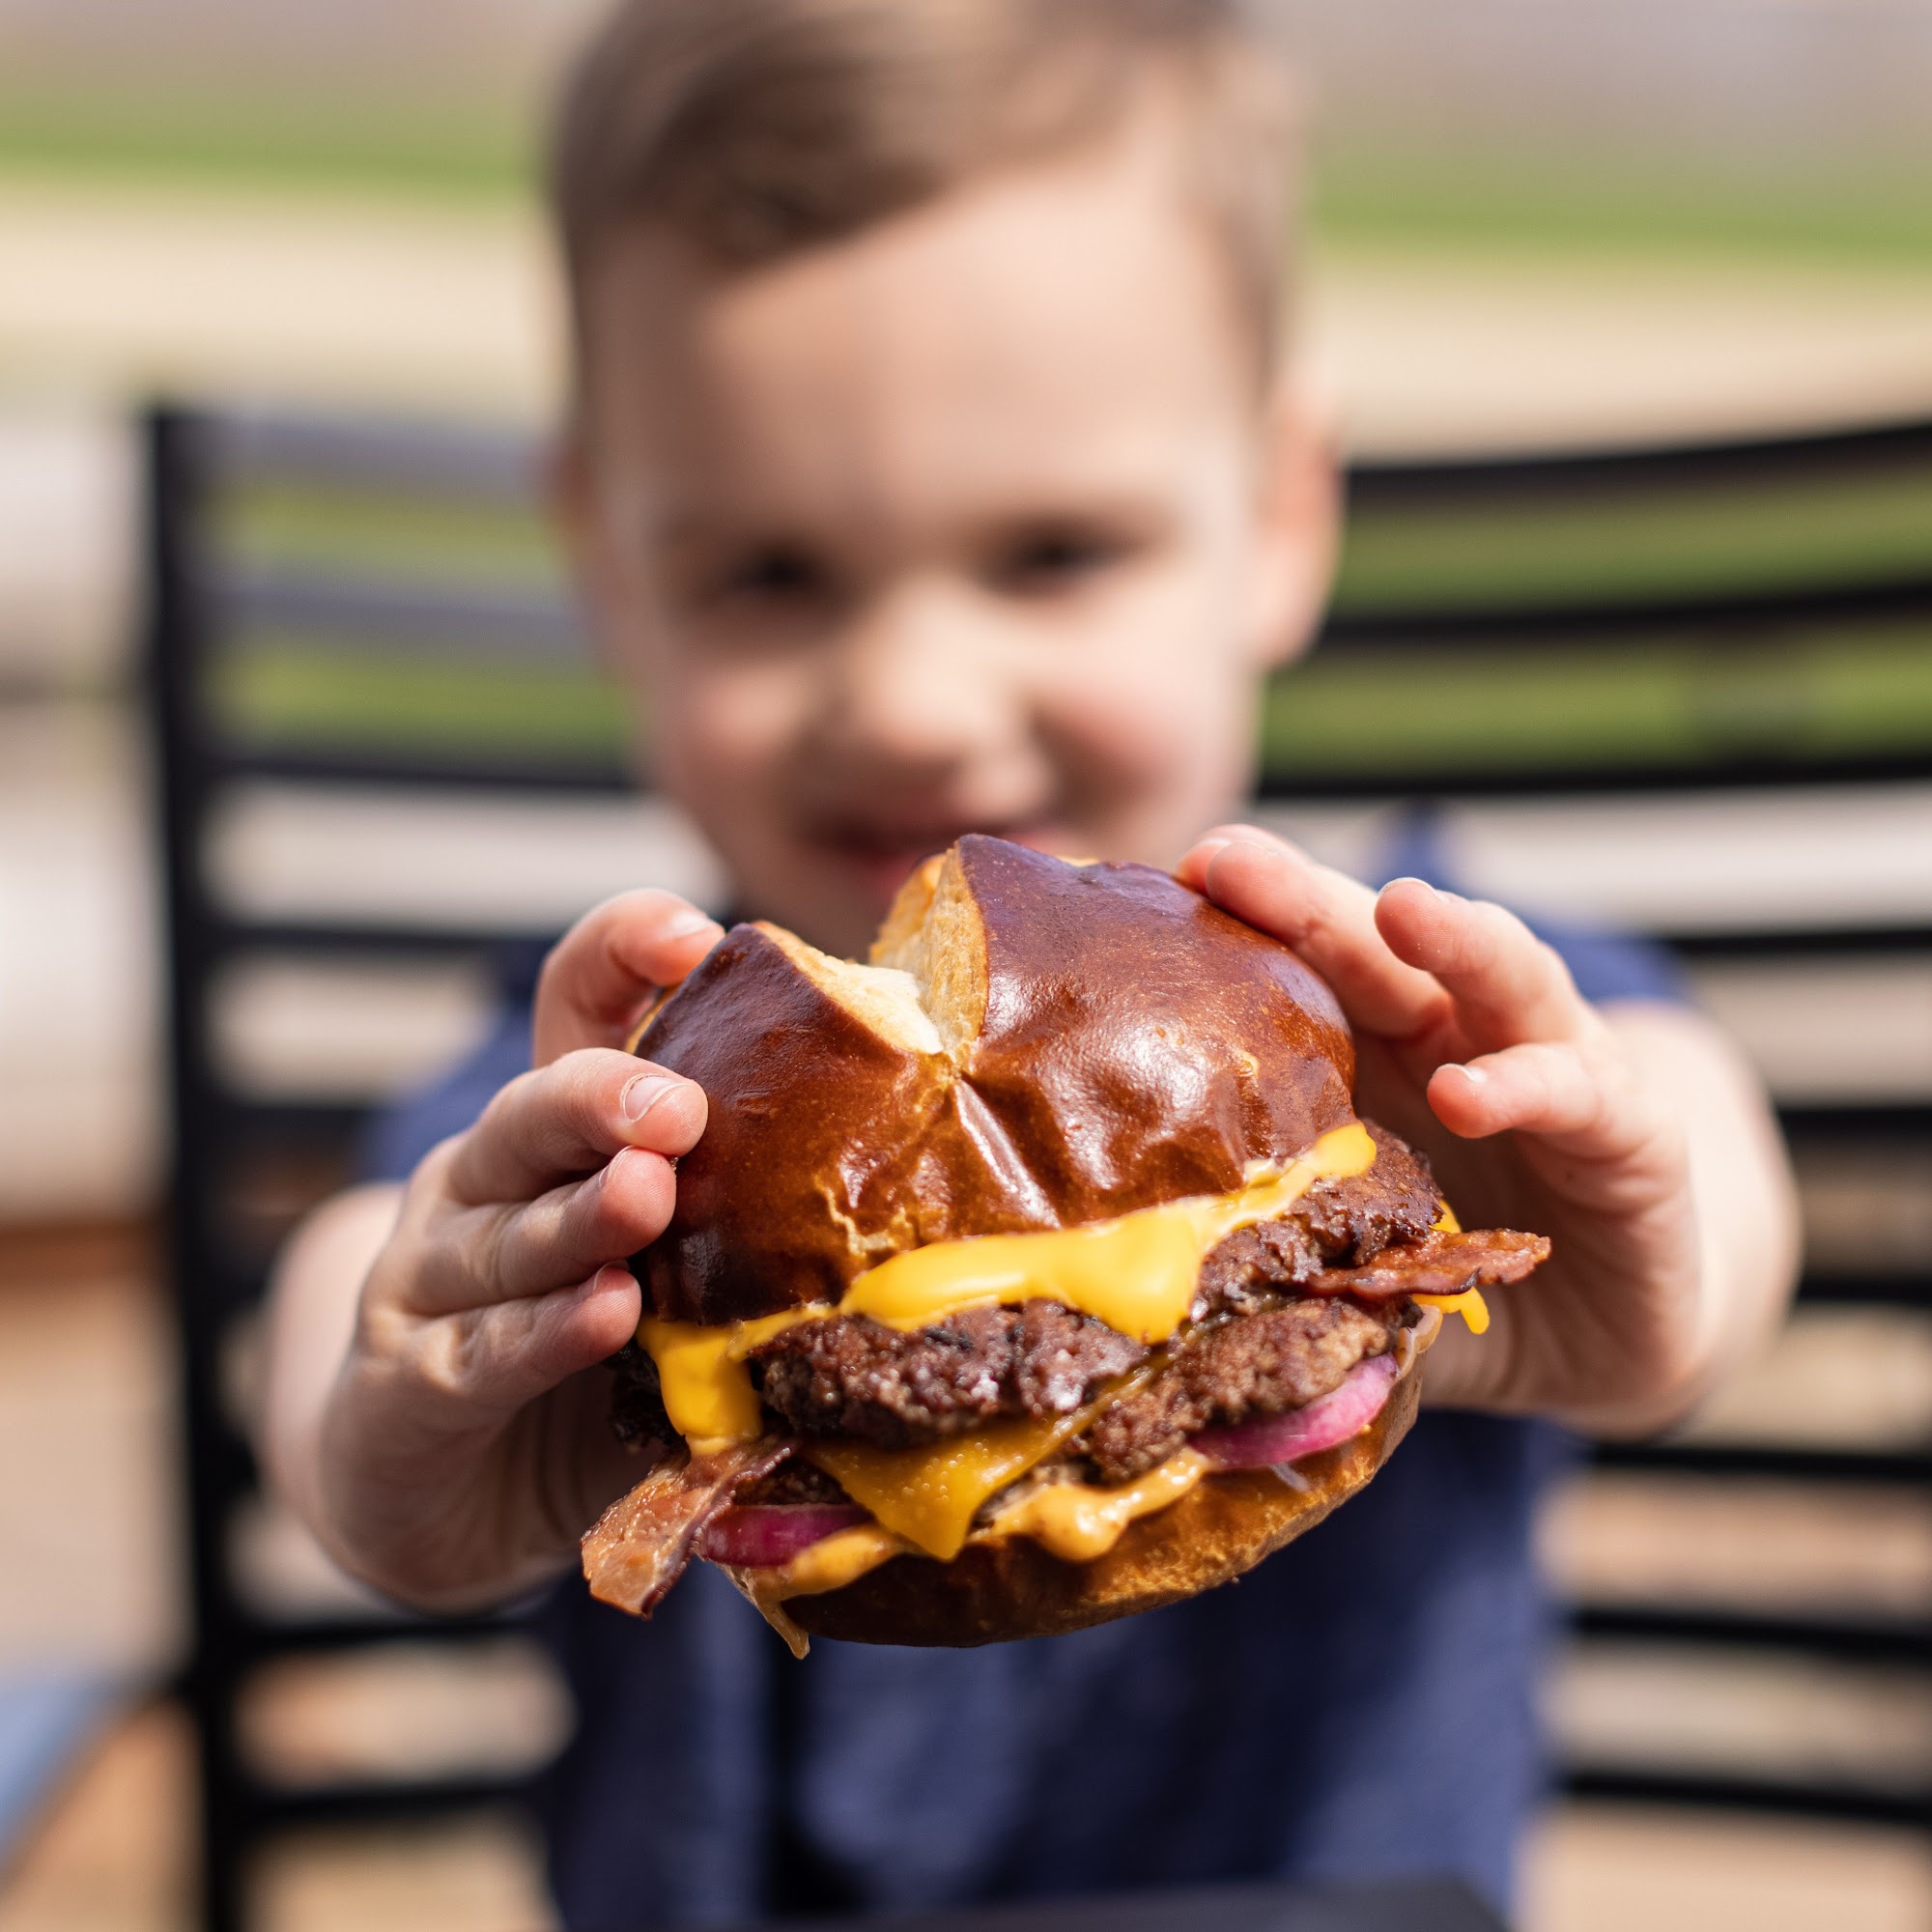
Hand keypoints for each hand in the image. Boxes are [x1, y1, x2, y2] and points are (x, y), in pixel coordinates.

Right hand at [301, 891, 723, 1609]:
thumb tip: (925, 1163)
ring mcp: (433, 1279)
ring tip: (646, 1198)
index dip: (620, 956)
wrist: (444, 1503)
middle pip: (532, 1113)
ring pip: (507, 1232)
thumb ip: (747, 1219)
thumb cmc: (591, 1367)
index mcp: (560, 1132)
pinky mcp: (410, 1386)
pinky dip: (541, 1335)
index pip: (574, 1009)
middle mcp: (487, 1182)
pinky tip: (600, 1317)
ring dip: (579, 1218)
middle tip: (676, 1107)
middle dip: (601, 1099)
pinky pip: (481, 1353)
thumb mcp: (676, 1277)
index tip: (695, 936)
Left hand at [1176, 826, 1795, 1435]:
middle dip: (1310, 898)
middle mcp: (1463, 1034)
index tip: (1175, 873)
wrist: (1603, 1334)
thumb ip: (1270, 1257)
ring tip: (1401, 911)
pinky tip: (1469, 1090)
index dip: (1246, 918)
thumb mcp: (1344, 1253)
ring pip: (1507, 979)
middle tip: (1235, 861)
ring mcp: (1557, 1069)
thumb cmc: (1445, 1272)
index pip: (1307, 964)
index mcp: (1376, 1046)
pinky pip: (1582, 1096)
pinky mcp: (1635, 1137)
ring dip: (1455, 939)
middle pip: (1382, 948)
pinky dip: (1529, 1084)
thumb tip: (1131, 1312)